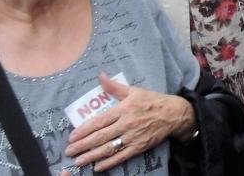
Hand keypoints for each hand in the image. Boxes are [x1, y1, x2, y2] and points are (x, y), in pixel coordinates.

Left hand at [64, 73, 194, 171]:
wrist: (174, 113)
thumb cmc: (152, 101)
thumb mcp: (134, 91)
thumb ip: (114, 87)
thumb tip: (100, 76)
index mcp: (124, 109)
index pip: (100, 121)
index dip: (84, 130)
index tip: (72, 136)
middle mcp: (127, 124)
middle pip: (101, 137)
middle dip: (83, 145)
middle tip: (69, 151)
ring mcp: (133, 136)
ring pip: (109, 148)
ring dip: (92, 155)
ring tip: (79, 161)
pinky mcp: (139, 147)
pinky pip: (121, 157)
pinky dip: (109, 162)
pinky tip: (97, 167)